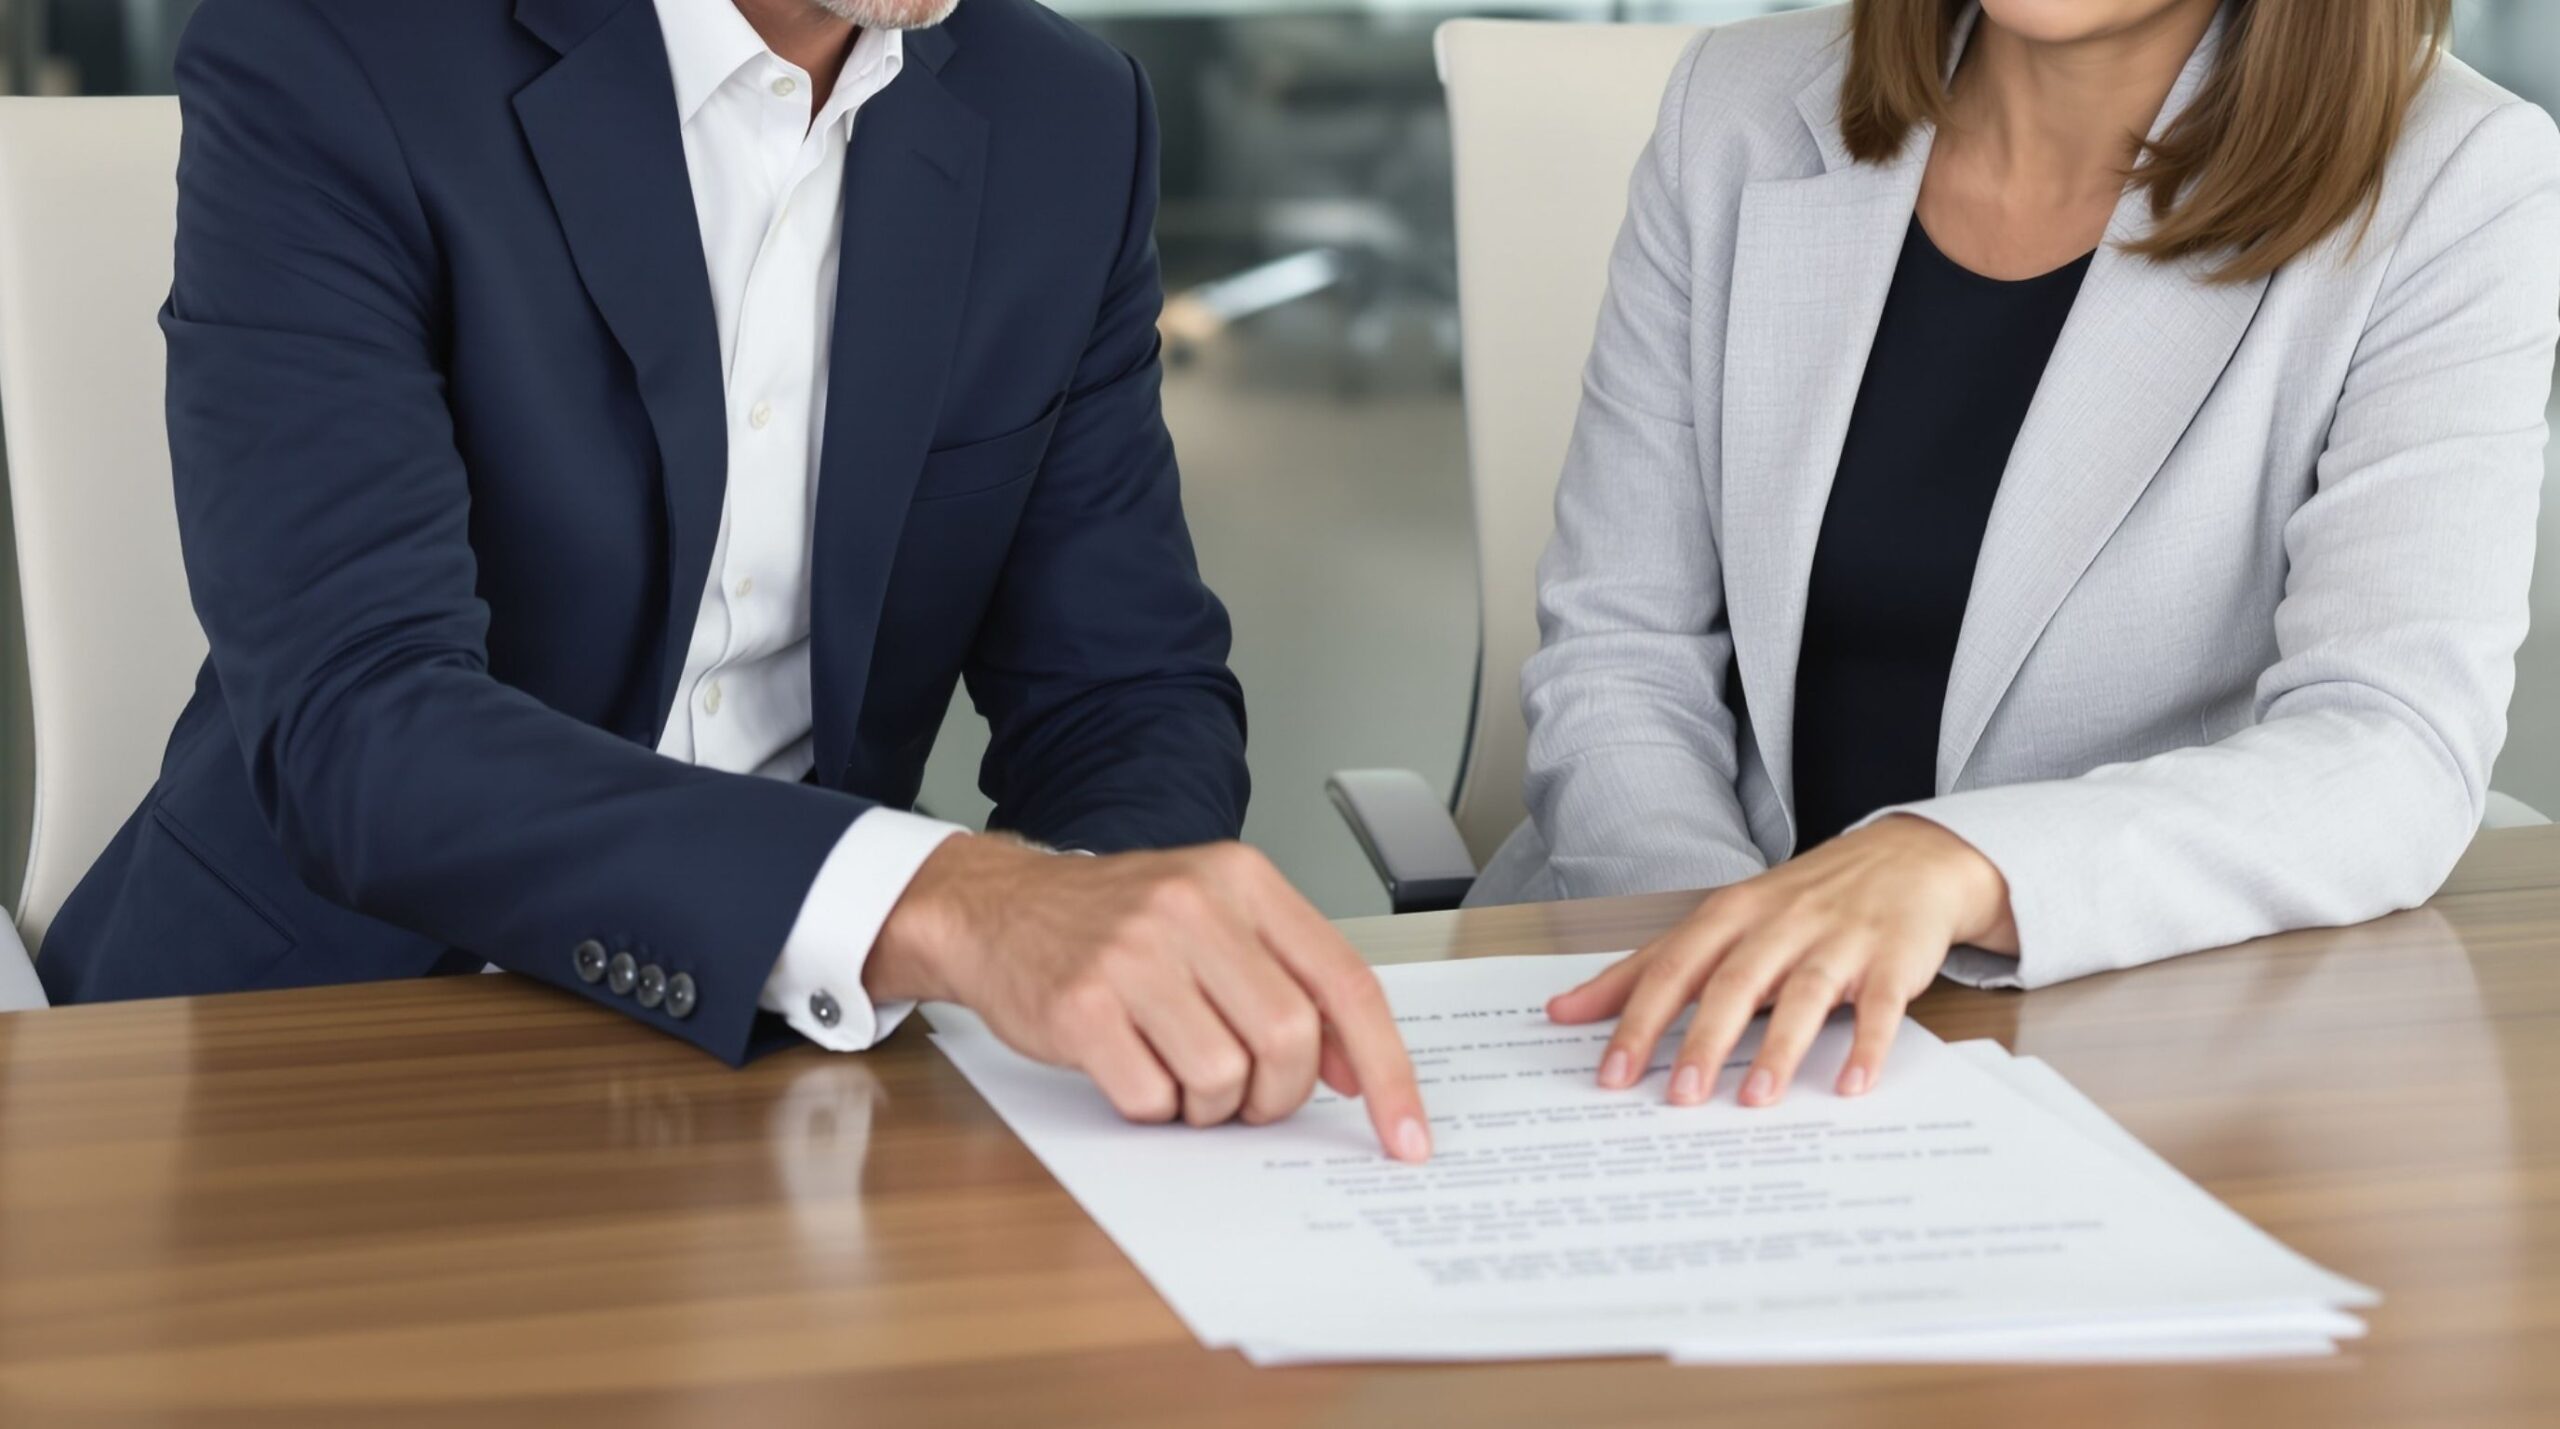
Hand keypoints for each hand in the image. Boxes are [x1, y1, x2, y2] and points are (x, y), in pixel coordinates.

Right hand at [868, 835, 1431, 1161]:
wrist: (999, 909)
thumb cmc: (1118, 924)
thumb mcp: (1216, 921)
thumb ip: (1290, 979)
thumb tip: (1353, 1066)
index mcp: (1243, 880)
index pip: (1346, 983)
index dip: (1387, 1070)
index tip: (1406, 1133)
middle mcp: (1193, 906)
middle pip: (1289, 1040)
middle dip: (1278, 1094)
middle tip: (1248, 1097)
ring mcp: (1133, 954)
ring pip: (1223, 1077)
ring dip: (1209, 1105)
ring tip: (1178, 1074)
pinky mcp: (1080, 1004)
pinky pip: (1153, 1098)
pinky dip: (1152, 1107)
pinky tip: (1131, 1068)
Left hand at [1547, 816, 2015, 1107]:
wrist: (1907, 857)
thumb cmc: (1801, 900)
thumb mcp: (1720, 922)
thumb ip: (1647, 967)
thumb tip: (1564, 1010)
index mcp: (1730, 914)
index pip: (1672, 968)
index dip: (1640, 1020)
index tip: (1610, 1073)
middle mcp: (1779, 923)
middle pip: (1733, 983)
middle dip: (1702, 1042)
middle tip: (1677, 1098)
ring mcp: (1838, 939)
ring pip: (1802, 995)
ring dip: (1778, 1051)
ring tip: (1753, 1102)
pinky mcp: (1891, 959)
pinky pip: (1878, 1006)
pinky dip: (1866, 1045)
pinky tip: (1851, 1086)